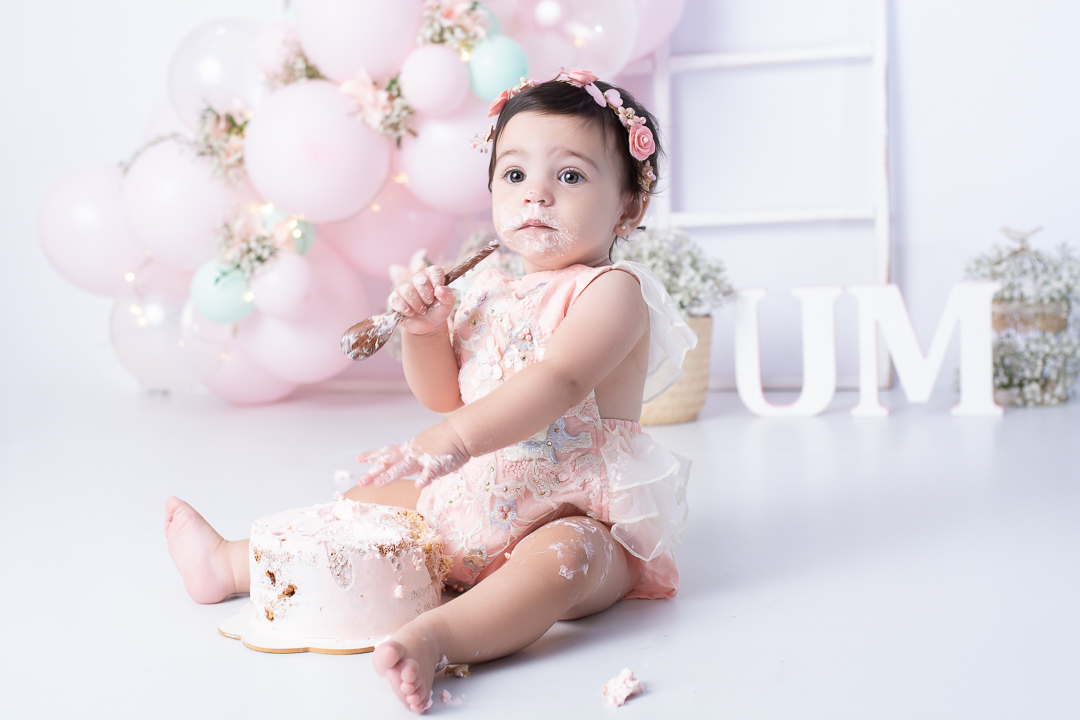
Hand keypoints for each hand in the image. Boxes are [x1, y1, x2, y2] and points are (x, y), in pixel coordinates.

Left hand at [355, 422, 469, 488]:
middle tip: (360, 482)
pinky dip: (424, 478)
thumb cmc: (446, 441)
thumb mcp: (425, 448)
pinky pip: (430, 472)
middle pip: (390, 462)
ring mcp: (424, 458)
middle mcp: (412, 453)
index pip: (387, 452)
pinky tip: (418, 486)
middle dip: (374, 472)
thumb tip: (409, 467)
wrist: (462, 432)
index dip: (372, 456)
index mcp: (409, 449)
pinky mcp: (438, 463)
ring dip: (391, 475)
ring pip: (404, 467)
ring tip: (379, 483)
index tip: (357, 459)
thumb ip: (416, 459)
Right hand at [387, 266, 455, 336]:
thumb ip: (448, 296)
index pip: (434, 270)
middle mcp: (416, 278)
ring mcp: (403, 287)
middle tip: (428, 304)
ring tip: (421, 310)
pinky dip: (404, 308)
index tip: (438, 292)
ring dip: (416, 304)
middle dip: (426, 296)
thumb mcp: (447, 305)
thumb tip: (439, 289)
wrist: (427, 326)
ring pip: (407, 290)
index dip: (437, 280)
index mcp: (431, 277)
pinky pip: (395, 299)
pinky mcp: (394, 298)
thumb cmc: (437, 311)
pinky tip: (410, 313)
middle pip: (420, 280)